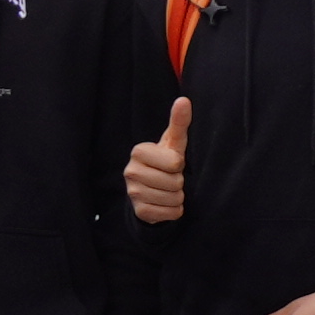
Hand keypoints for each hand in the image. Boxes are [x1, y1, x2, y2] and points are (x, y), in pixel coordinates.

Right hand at [123, 93, 192, 225]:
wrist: (149, 190)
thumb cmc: (164, 162)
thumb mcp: (172, 143)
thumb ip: (178, 122)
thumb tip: (184, 100)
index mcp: (138, 151)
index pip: (175, 163)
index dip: (179, 164)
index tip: (170, 163)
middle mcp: (130, 172)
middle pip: (175, 182)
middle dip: (178, 182)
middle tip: (168, 178)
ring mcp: (133, 193)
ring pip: (174, 199)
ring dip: (177, 197)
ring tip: (166, 190)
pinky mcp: (139, 212)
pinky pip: (171, 214)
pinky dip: (173, 211)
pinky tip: (163, 203)